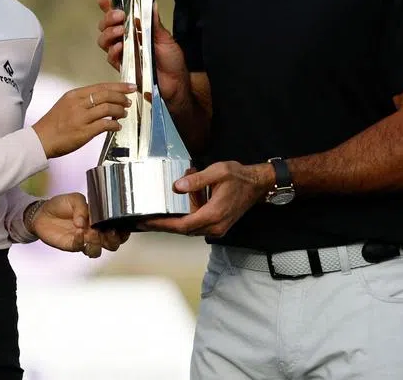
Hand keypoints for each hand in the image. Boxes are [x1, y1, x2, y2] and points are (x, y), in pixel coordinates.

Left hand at [30, 193, 130, 257]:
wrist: (43, 212)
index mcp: (100, 220)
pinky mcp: (72, 245)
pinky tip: (77, 232)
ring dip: (97, 244)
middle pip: (113, 244)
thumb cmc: (61, 205)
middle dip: (113, 240)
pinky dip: (80, 241)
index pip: (118, 230)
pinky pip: (80, 247)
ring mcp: (84, 241)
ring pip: (97, 251)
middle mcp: (95, 232)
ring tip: (91, 234)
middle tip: (108, 231)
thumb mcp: (75, 199)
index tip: (121, 226)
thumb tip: (84, 222)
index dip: (123, 231)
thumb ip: (82, 207)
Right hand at [32, 82, 134, 158]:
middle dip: (121, 97)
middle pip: (106, 95)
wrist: (40, 140)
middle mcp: (78, 104)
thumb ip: (82, 102)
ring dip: (119, 110)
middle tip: (129, 101)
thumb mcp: (65, 105)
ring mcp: (81, 118)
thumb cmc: (52, 125)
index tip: (129, 87)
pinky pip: (105, 125)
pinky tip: (117, 127)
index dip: (118, 86)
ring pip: (107, 108)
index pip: (100, 86)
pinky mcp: (84, 132)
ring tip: (123, 113)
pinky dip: (114, 125)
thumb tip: (102, 101)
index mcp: (74, 95)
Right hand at [96, 0, 190, 110]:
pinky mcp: (123, 67)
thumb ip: (155, 23)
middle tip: (119, 16)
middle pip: (106, 27)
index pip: (118, 17)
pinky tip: (120, 47)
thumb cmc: (172, 60)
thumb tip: (152, 4)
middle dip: (108, 18)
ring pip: (104, 41)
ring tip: (120, 31)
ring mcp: (123, 54)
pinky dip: (113, 51)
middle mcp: (126, 40)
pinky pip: (111, 58)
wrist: (176, 83)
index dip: (107, 7)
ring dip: (109, 33)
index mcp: (135, 30)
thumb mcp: (165, 39)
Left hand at [141, 161, 272, 237]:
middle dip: (163, 226)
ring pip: (190, 229)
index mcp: (213, 214)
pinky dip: (186, 217)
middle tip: (144, 222)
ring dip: (174, 222)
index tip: (148, 222)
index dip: (163, 225)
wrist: (257, 184)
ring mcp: (217, 228)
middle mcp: (215, 226)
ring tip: (156, 215)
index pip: (182, 225)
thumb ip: (196, 180)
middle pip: (183, 231)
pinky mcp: (218, 225)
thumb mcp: (217, 172)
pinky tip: (180, 205)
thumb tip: (177, 187)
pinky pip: (197, 225)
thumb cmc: (239, 177)